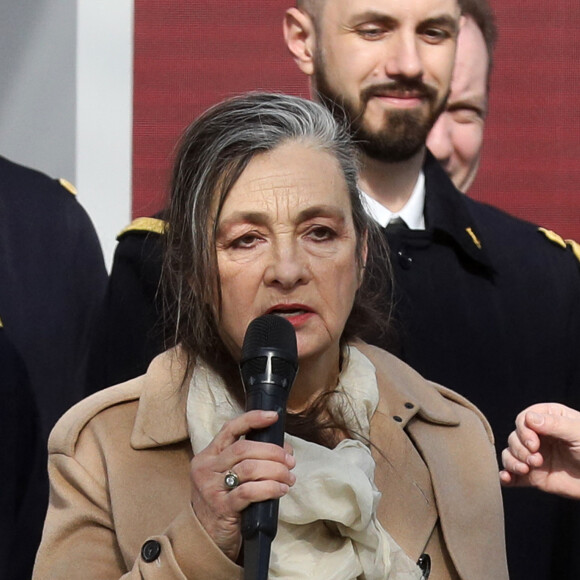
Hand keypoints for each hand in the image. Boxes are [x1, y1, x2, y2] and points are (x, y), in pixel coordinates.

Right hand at [189, 410, 295, 560]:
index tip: (273, 416)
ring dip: (276, 470)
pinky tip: (281, 490)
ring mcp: (211, 487)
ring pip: (249, 468)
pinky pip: (250, 492)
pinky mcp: (221, 507)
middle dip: (272, 451)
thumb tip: (283, 448)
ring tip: (289, 477)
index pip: (230, 428)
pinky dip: (270, 488)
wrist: (206, 539)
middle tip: (290, 460)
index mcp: (208, 455)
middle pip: (244, 448)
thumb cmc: (223, 502)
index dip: (253, 419)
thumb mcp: (227, 476)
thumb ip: (249, 459)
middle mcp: (206, 468)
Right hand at [500, 403, 579, 498]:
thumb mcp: (579, 433)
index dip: (524, 431)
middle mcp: (538, 437)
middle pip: (514, 437)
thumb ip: (555, 424)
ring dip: (513, 461)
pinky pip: (513, 474)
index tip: (534, 443)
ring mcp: (535, 456)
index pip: (524, 420)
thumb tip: (529, 418)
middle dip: (520, 449)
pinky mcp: (534, 476)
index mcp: (549, 420)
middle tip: (535, 460)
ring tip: (526, 470)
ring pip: (510, 454)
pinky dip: (506, 476)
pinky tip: (506, 479)